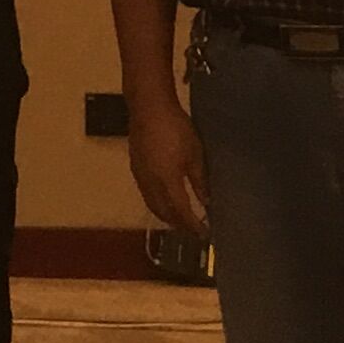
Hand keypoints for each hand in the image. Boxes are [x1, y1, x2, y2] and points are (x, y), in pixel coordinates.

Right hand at [128, 88, 207, 233]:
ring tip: (181, 221)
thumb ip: (200, 181)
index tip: (205, 235)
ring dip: (167, 216)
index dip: (193, 225)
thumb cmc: (176, 128)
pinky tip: (166, 200)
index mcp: (167, 181)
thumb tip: (207, 202)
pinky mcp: (136, 168)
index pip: (181, 212)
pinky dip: (158, 204)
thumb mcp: (195, 154)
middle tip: (194, 231)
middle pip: (164, 212)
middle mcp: (150, 183)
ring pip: (152, 205)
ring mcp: (140, 176)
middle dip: (179, 225)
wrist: (148, 107)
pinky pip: (146, 194)